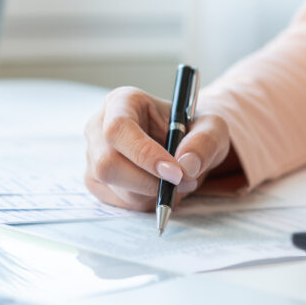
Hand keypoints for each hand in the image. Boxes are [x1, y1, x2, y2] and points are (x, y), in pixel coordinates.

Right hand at [84, 86, 234, 210]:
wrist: (184, 144)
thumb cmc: (194, 129)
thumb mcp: (212, 127)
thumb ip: (204, 142)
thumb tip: (186, 166)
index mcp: (123, 102)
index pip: (119, 129)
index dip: (144, 154)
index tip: (175, 172)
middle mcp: (99, 126)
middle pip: (107, 164)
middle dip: (149, 181)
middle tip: (184, 182)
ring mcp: (93, 155)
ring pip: (114, 187)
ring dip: (152, 193)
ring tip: (178, 182)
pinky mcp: (97, 181)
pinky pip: (119, 202)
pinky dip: (146, 202)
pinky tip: (161, 188)